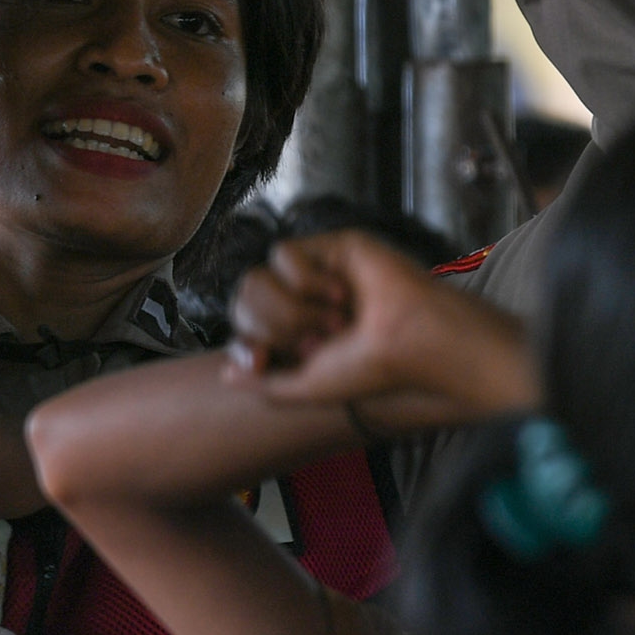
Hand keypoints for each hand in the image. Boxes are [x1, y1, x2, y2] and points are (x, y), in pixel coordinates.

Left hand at [226, 231, 535, 428]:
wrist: (409, 341)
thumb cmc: (370, 368)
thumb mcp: (309, 388)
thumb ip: (265, 387)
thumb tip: (225, 376)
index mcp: (293, 335)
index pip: (242, 329)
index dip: (243, 343)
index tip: (261, 361)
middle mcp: (298, 303)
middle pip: (243, 303)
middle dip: (277, 328)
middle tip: (320, 341)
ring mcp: (312, 273)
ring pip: (257, 278)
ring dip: (294, 309)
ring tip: (336, 320)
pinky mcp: (327, 246)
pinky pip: (282, 254)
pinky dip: (306, 280)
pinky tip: (341, 293)